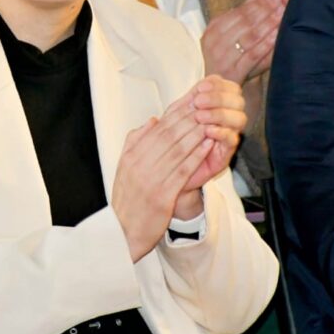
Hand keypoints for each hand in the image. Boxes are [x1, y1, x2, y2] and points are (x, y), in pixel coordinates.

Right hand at [111, 83, 216, 261]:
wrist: (122, 231)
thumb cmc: (127, 199)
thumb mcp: (124, 166)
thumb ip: (136, 141)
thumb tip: (152, 121)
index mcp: (132, 155)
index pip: (158, 128)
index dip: (177, 113)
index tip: (191, 101)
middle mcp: (141, 164)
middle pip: (169, 135)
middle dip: (189, 118)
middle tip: (206, 105)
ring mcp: (151, 180)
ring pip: (178, 151)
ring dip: (196, 133)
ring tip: (211, 120)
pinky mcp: (163, 195)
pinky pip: (182, 171)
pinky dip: (196, 156)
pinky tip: (207, 145)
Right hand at [200, 0, 301, 84]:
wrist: (218, 90)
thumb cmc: (229, 57)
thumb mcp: (229, 34)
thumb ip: (245, 12)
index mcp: (213, 30)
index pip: (239, 12)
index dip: (259, 2)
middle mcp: (215, 42)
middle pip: (246, 22)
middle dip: (267, 10)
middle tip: (284, 1)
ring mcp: (223, 58)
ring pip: (250, 37)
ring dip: (269, 24)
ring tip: (284, 15)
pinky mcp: (233, 72)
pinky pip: (253, 55)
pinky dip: (267, 45)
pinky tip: (278, 37)